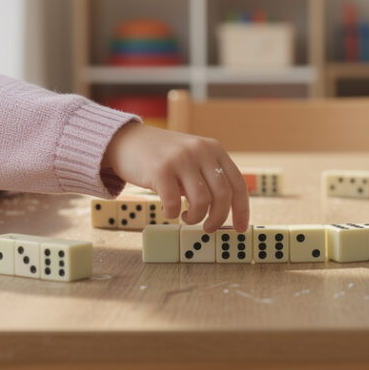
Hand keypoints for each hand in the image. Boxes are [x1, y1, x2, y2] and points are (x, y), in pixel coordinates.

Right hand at [101, 121, 249, 232]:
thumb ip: (209, 176)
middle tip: (208, 228)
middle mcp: (200, 151)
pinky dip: (172, 214)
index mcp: (214, 149)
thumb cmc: (162, 157)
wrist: (126, 140)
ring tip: (186, 217)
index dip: (242, 210)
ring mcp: (181, 159)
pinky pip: (173, 203)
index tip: (240, 228)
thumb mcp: (192, 157)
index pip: (238, 183)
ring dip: (195, 218)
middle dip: (218, 218)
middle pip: (223, 195)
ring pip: (202, 202)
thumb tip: (224, 211)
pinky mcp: (160, 170)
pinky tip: (168, 210)